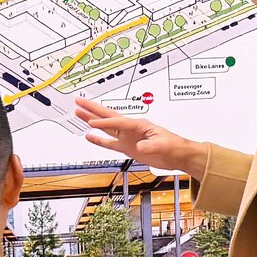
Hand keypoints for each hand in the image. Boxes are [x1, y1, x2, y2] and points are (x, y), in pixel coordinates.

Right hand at [77, 97, 205, 178]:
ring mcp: (127, 137)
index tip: (93, 123)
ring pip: (105, 127)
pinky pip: (109, 143)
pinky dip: (98, 140)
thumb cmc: (174, 146)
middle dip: (92, 109)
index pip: (118, 122)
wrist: (178, 155)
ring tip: (78, 113)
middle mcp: (130, 128)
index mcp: (139, 124)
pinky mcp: (127, 147)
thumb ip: (151, 145)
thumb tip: (141, 146)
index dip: (105, 123)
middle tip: (78, 101)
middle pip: (107, 116)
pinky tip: (89, 136)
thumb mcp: (164, 145)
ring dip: (92, 120)